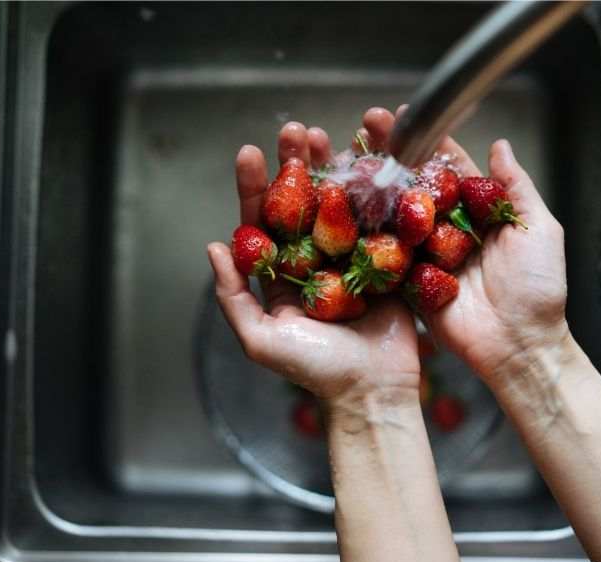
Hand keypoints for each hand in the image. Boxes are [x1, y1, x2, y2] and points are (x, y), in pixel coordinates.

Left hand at [207, 114, 420, 401]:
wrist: (372, 390)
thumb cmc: (316, 371)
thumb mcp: (261, 339)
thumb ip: (234, 296)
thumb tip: (213, 247)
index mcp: (282, 275)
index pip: (263, 221)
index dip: (255, 186)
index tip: (250, 153)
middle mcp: (315, 260)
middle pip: (302, 202)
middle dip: (296, 165)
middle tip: (295, 132)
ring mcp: (352, 257)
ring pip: (339, 202)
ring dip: (332, 167)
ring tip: (326, 136)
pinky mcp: (387, 260)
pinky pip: (379, 218)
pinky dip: (375, 188)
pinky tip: (372, 158)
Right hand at [374, 106, 568, 388]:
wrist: (519, 344)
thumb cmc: (539, 289)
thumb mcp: (538, 229)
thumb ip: (516, 188)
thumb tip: (500, 146)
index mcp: (480, 213)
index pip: (449, 168)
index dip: (428, 142)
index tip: (406, 117)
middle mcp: (449, 229)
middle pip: (415, 184)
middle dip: (391, 153)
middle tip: (367, 125)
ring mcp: (426, 254)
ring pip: (396, 213)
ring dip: (372, 183)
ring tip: (349, 154)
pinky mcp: (408, 281)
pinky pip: (386, 253)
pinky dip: (367, 232)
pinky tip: (345, 204)